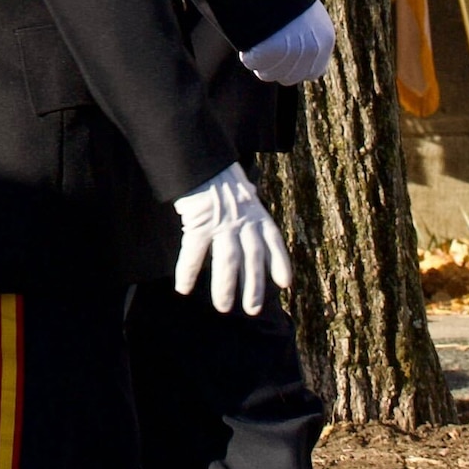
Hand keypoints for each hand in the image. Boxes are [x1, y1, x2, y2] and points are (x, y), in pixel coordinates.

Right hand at [172, 162, 289, 315]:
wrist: (199, 159)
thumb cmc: (219, 177)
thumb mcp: (243, 191)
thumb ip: (250, 209)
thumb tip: (255, 218)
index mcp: (256, 213)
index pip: (273, 241)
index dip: (279, 263)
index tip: (285, 284)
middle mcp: (243, 221)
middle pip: (252, 259)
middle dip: (254, 287)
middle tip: (253, 309)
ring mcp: (222, 223)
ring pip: (228, 262)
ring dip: (226, 288)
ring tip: (223, 308)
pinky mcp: (198, 223)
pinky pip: (194, 253)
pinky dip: (188, 272)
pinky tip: (184, 288)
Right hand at [239, 2, 335, 85]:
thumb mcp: (301, 13)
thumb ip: (304, 36)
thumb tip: (299, 63)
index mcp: (324, 40)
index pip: (313, 73)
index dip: (295, 67)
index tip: (281, 53)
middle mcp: (312, 48)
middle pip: (288, 77)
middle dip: (274, 65)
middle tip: (262, 44)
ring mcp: (291, 50)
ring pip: (268, 74)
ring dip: (259, 60)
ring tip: (255, 36)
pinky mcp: (269, 49)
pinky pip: (251, 62)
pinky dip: (246, 52)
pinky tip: (247, 36)